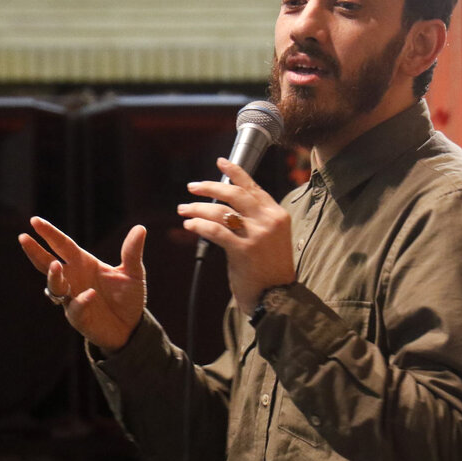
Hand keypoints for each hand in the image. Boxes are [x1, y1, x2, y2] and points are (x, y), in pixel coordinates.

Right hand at [18, 217, 146, 352]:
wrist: (131, 327)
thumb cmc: (127, 297)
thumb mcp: (133, 273)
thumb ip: (132, 252)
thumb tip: (140, 228)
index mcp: (83, 263)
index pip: (62, 245)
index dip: (49, 234)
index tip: (34, 221)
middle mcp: (73, 279)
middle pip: (48, 263)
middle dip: (36, 251)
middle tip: (24, 238)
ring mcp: (72, 298)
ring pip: (55, 286)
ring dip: (54, 276)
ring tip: (55, 265)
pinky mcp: (79, 317)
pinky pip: (75, 308)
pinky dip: (81, 301)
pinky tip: (90, 294)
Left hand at [178, 158, 295, 314]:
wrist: (277, 297)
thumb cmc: (270, 269)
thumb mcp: (271, 238)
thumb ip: (256, 219)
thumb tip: (227, 204)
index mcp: (277, 214)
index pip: (253, 187)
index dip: (235, 173)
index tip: (220, 163)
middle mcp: (269, 220)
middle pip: (235, 194)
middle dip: (210, 187)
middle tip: (192, 187)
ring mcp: (257, 235)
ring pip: (221, 211)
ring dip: (198, 208)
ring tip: (184, 209)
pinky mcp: (244, 250)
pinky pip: (216, 231)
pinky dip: (199, 225)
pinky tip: (190, 225)